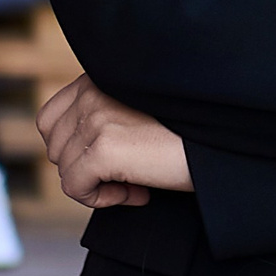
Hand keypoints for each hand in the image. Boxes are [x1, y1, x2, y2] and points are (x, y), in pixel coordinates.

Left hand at [37, 76, 192, 208]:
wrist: (226, 138)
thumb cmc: (193, 128)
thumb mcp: (139, 109)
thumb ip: (106, 113)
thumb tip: (73, 153)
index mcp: (99, 77)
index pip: (50, 118)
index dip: (73, 148)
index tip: (111, 159)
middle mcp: (93, 91)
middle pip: (55, 148)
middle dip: (86, 169)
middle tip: (128, 175)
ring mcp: (96, 118)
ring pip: (65, 170)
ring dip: (97, 185)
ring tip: (137, 183)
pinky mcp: (103, 149)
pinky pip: (75, 188)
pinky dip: (102, 199)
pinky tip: (138, 192)